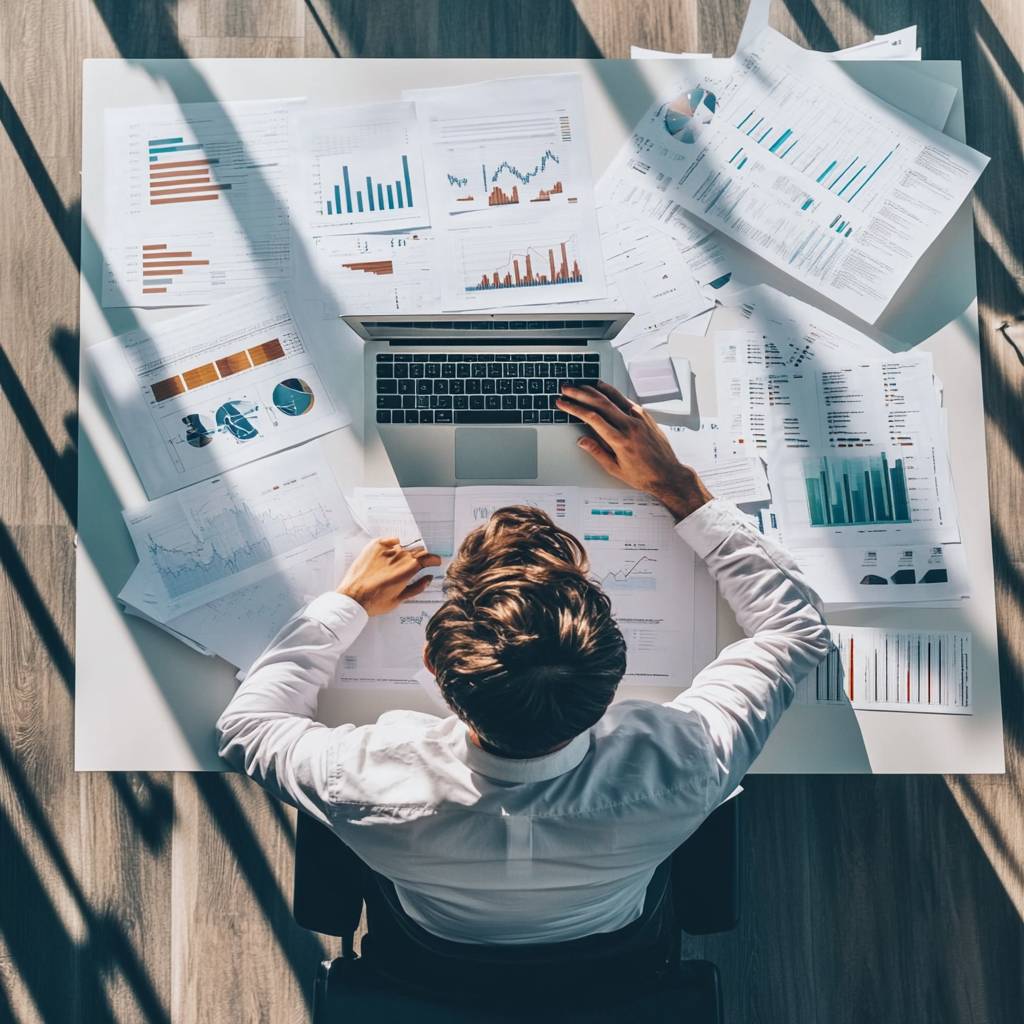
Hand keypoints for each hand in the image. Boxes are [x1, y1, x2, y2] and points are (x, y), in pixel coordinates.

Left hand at [338, 537, 441, 616]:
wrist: (352, 598)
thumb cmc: (374, 602)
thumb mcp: (399, 600)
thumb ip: (417, 588)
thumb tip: (429, 579)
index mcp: (408, 570)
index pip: (428, 557)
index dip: (434, 559)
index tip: (435, 561)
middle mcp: (398, 556)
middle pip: (417, 550)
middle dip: (421, 556)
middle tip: (418, 563)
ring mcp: (386, 550)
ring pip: (403, 546)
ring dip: (406, 552)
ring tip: (398, 562)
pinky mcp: (374, 546)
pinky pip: (389, 540)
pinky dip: (393, 543)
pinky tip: (392, 549)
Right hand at [556, 381, 711, 520]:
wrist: (668, 474)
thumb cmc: (644, 475)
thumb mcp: (615, 469)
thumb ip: (597, 452)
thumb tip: (581, 440)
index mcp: (620, 440)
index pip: (592, 418)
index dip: (574, 408)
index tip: (563, 403)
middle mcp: (630, 425)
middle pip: (600, 403)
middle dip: (580, 394)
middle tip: (566, 389)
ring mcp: (639, 418)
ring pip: (613, 397)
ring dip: (595, 389)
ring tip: (581, 385)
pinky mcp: (645, 415)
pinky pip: (625, 400)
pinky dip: (612, 393)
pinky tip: (603, 389)